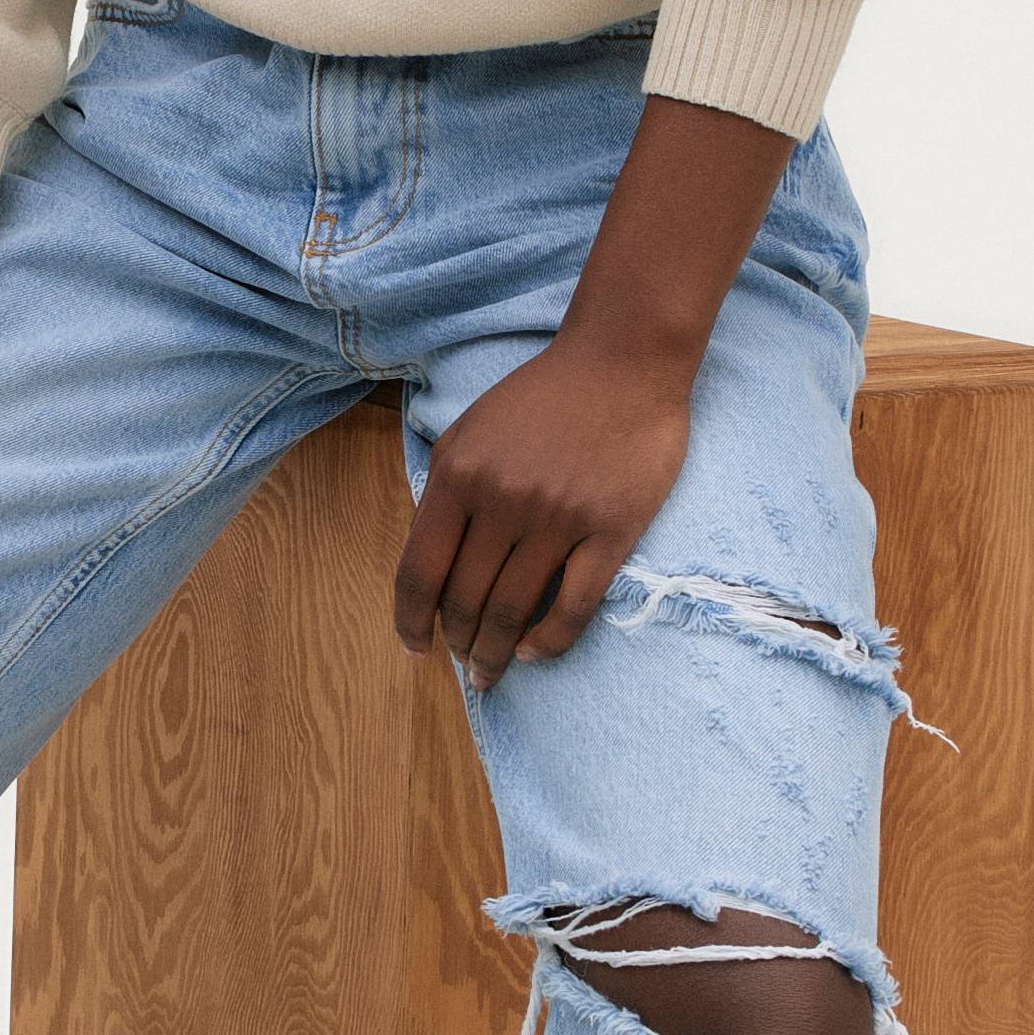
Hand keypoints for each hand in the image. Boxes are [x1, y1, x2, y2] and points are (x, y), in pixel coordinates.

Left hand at [392, 325, 695, 688]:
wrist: (622, 362)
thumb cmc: (543, 397)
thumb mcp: (472, 432)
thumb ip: (448, 491)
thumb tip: (433, 563)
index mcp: (458, 475)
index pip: (419, 571)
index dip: (410, 621)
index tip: (415, 648)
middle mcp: (502, 500)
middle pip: (465, 599)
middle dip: (458, 643)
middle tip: (463, 664)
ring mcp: (557, 518)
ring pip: (512, 610)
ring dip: (495, 653)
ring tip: (490, 672)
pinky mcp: (611, 529)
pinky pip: (572, 606)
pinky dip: (548, 641)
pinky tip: (533, 652)